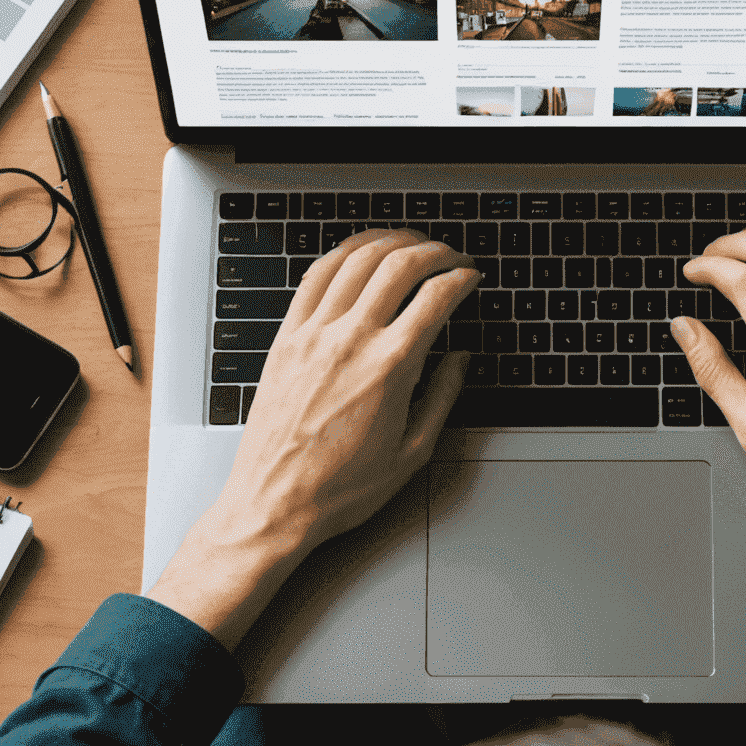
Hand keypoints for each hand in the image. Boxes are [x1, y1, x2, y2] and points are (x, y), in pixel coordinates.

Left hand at [149, 229, 477, 647]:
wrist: (275, 504)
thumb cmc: (340, 488)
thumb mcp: (413, 452)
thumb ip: (444, 397)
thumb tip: (460, 360)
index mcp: (390, 368)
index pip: (436, 297)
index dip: (462, 278)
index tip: (470, 277)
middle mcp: (351, 341)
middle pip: (399, 264)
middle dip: (434, 250)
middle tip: (449, 256)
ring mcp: (314, 334)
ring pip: (356, 259)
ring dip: (390, 241)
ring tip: (409, 244)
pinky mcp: (286, 338)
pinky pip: (315, 277)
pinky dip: (342, 253)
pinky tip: (357, 252)